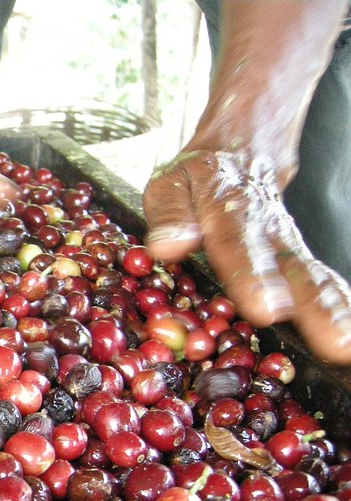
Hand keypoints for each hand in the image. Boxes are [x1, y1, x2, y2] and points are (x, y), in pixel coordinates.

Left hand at [144, 149, 350, 364]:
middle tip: (330, 339)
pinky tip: (349, 337)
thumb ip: (170, 215)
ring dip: (333, 312)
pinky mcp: (298, 259)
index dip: (254, 277)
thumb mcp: (171, 185)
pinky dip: (340, 307)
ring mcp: (288, 245)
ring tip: (345, 345)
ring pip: (313, 278)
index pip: (240, 245)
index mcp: (229, 211)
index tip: (267, 309)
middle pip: (292, 268)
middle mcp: (267, 230)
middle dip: (311, 306)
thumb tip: (169, 246)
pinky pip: (322, 283)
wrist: (235, 153)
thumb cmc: (196, 180)